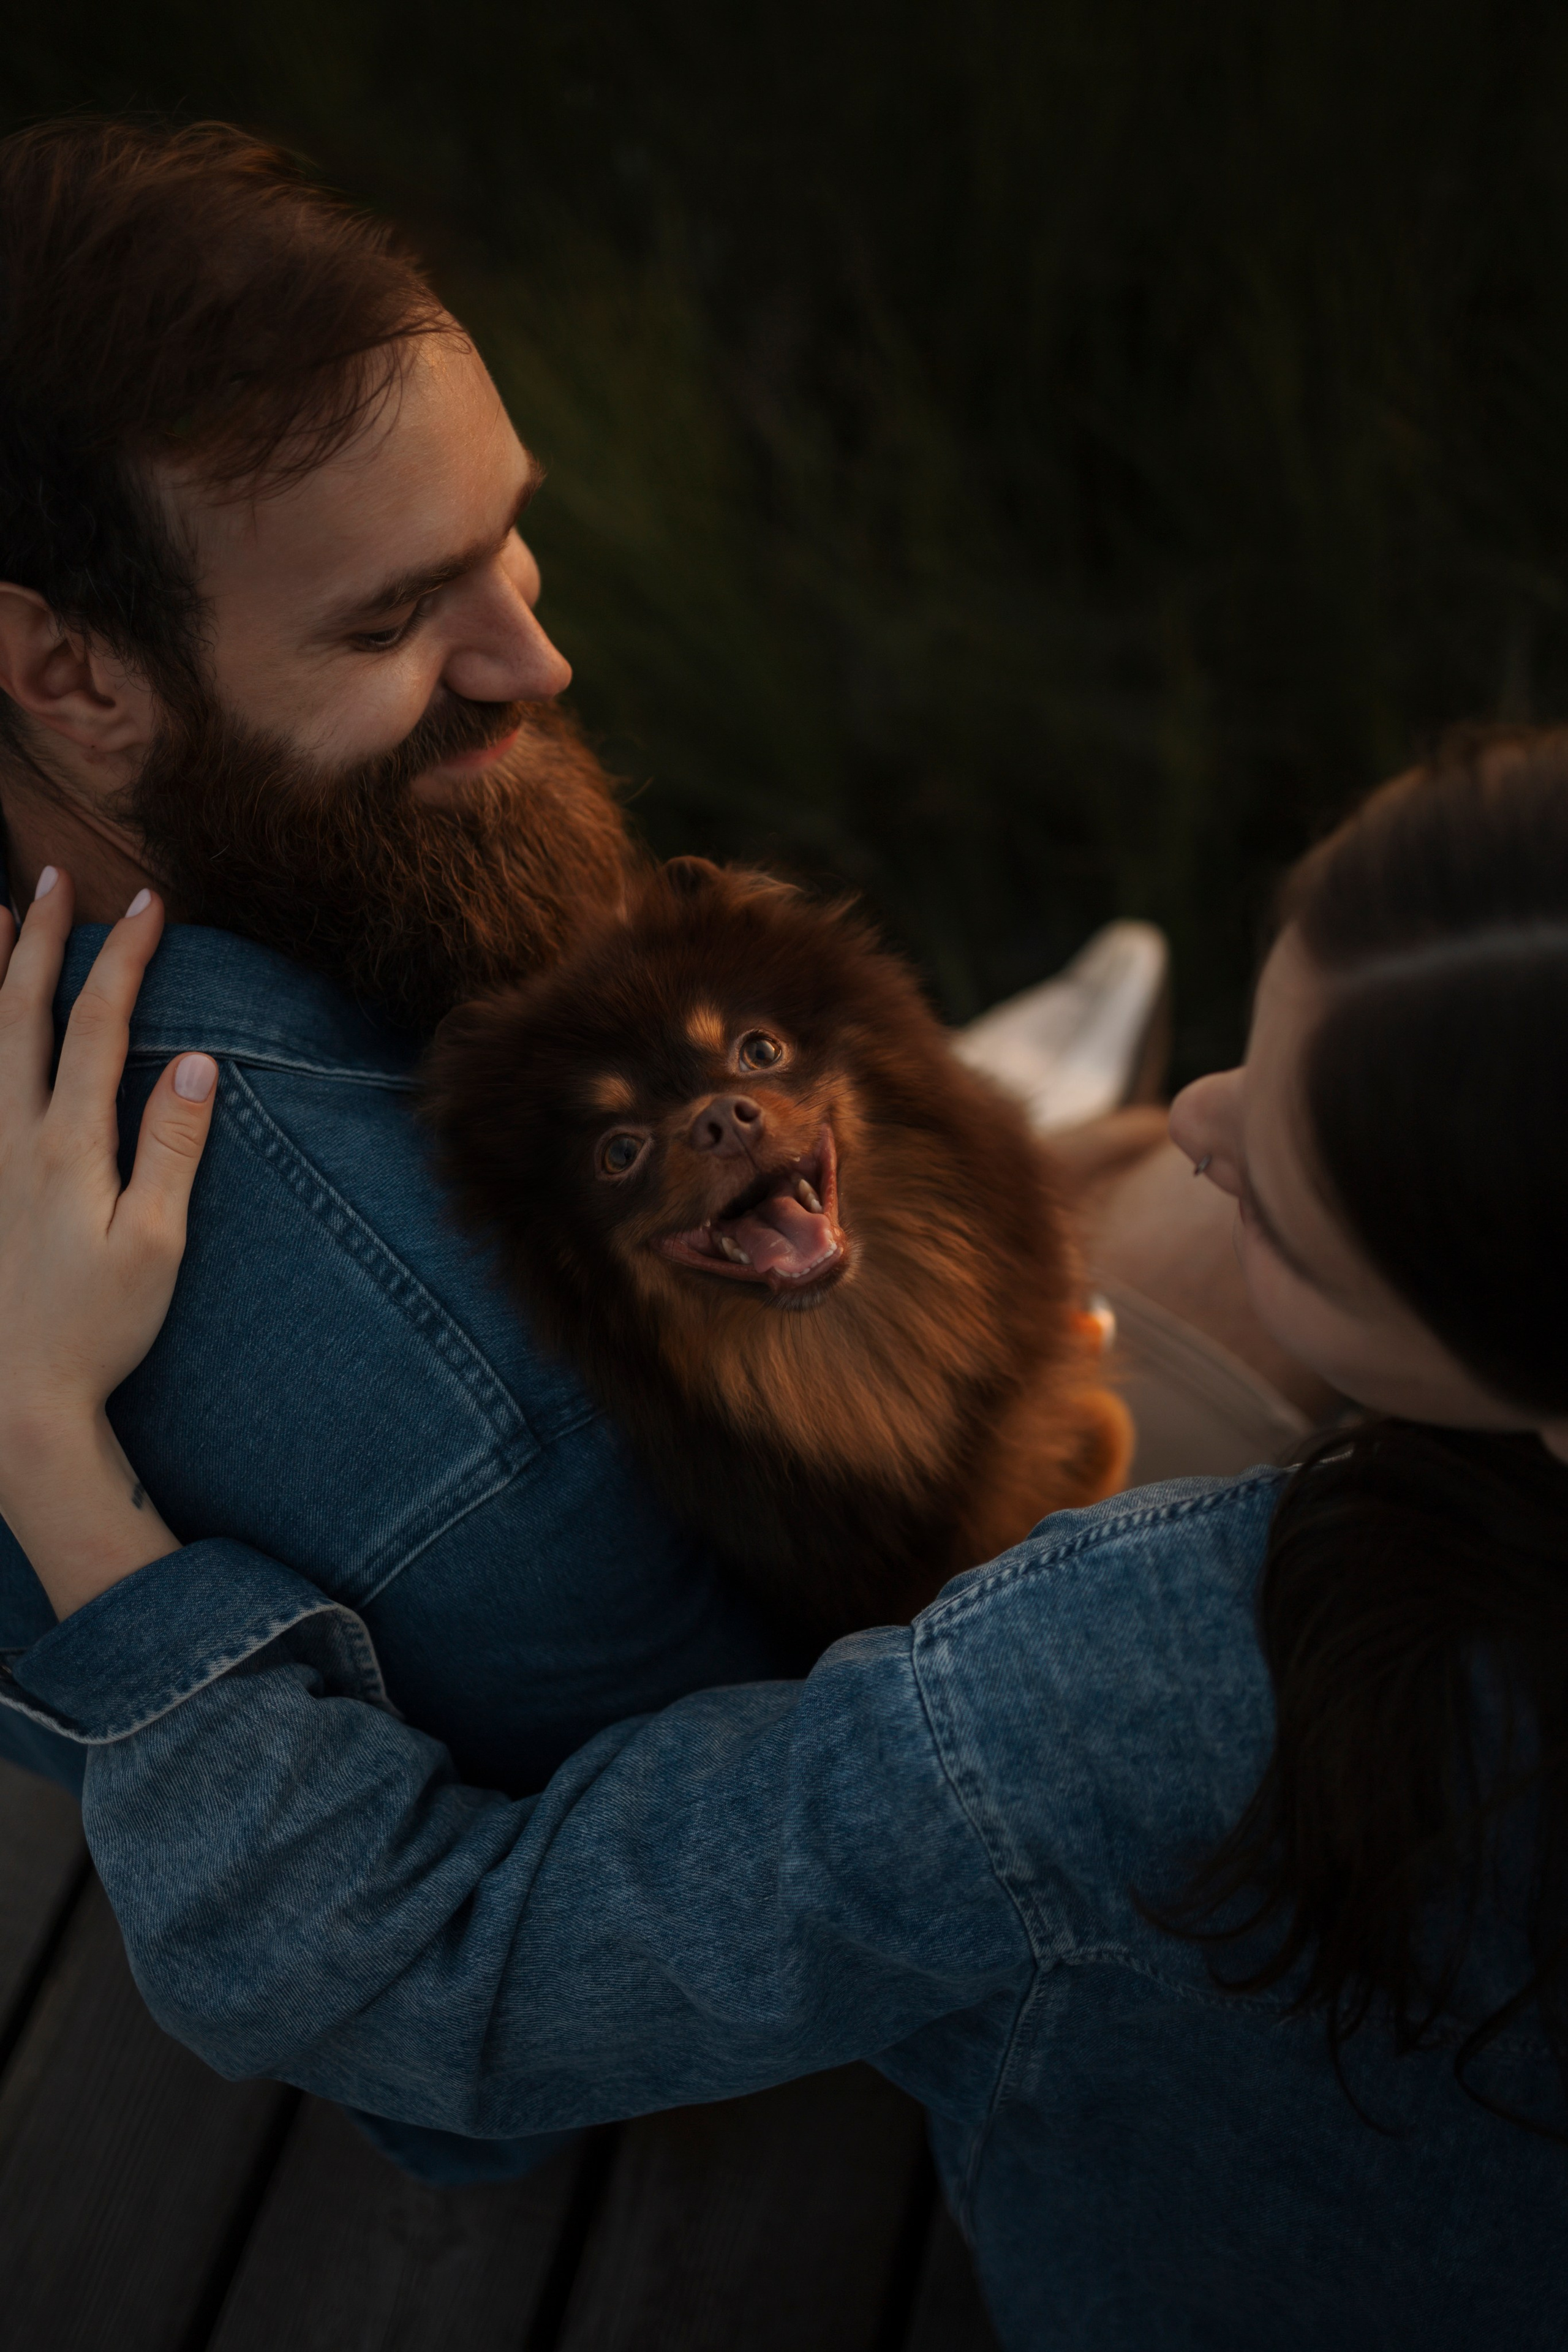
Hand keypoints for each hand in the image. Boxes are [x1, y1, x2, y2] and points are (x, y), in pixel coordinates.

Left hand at [0, 871, 216, 1613]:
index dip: (125, 959)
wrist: (13, 1400)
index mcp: (67, 1147)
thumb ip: (171, 1149)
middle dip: (42, 940)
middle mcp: (11, 1139)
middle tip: (56, 877)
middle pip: (22, 1013)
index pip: (100, 1026)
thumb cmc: (95, 1330)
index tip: (153, 904)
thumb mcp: (155, 1245)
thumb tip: (198, 1061)